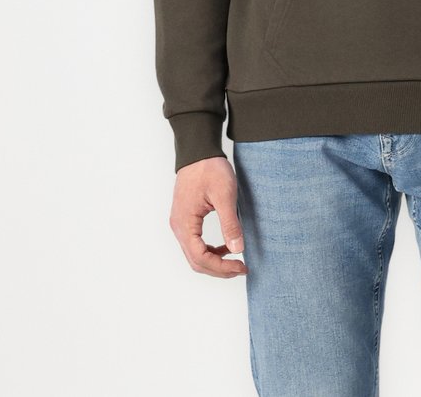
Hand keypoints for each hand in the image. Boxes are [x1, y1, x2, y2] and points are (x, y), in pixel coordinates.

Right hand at [169, 155, 248, 278]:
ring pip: (195, 254)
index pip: (200, 258)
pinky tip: (226, 245)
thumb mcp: (225, 195)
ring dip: (214, 261)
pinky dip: (210, 250)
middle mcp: (178, 227)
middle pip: (196, 261)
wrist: (198, 151)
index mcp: (185, 223)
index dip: (221, 267)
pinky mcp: (185, 218)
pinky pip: (195, 243)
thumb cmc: (210, 169)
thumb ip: (230, 224)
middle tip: (241, 268)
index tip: (241, 267)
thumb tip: (238, 250)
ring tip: (236, 260)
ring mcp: (180, 223)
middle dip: (218, 269)